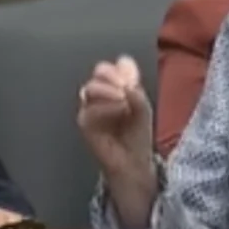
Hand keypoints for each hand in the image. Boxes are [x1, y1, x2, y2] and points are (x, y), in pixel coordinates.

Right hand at [78, 56, 156, 228]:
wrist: (133, 163)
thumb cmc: (137, 136)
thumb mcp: (143, 110)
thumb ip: (136, 94)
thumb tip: (128, 84)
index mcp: (118, 86)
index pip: (116, 66)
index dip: (123, 67)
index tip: (132, 77)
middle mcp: (102, 94)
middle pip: (100, 71)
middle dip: (112, 75)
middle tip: (126, 86)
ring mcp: (91, 107)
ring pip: (90, 87)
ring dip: (108, 90)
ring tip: (123, 101)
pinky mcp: (84, 123)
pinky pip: (88, 110)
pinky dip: (104, 107)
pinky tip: (119, 110)